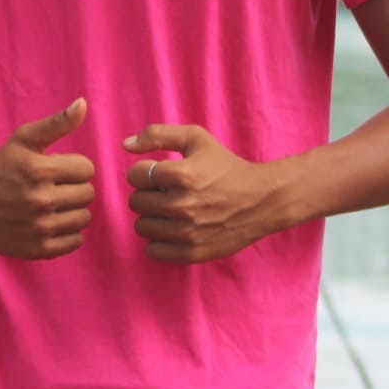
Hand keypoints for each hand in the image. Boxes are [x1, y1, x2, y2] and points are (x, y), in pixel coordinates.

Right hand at [0, 98, 94, 259]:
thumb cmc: (0, 167)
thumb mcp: (23, 140)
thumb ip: (57, 123)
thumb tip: (83, 104)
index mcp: (38, 170)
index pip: (87, 169)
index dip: (73, 166)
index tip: (56, 168)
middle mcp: (40, 201)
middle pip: (88, 193)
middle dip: (73, 187)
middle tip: (53, 186)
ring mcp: (40, 228)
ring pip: (84, 218)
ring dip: (72, 210)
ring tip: (52, 204)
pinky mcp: (39, 249)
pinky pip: (76, 241)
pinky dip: (67, 232)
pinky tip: (50, 222)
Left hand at [125, 124, 286, 263]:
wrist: (262, 200)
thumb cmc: (225, 166)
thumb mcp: (196, 138)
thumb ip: (157, 134)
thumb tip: (125, 145)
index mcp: (181, 175)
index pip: (135, 176)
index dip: (144, 172)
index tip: (159, 174)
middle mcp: (183, 206)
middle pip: (136, 202)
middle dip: (147, 194)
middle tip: (165, 192)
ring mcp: (188, 233)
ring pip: (142, 227)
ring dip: (152, 217)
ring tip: (170, 209)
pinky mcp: (193, 253)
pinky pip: (153, 250)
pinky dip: (158, 240)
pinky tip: (173, 228)